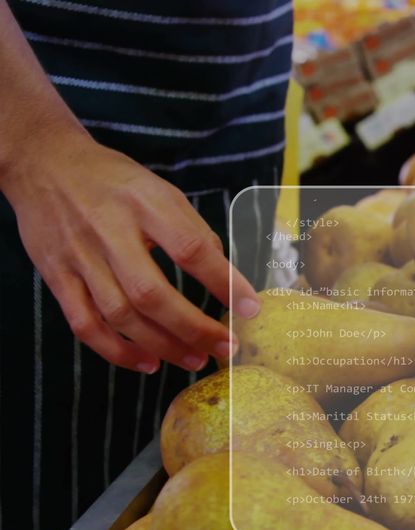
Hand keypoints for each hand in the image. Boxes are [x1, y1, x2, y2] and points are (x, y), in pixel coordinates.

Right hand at [0, 130, 260, 372]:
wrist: (44, 163)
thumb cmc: (114, 181)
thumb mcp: (160, 190)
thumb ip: (192, 230)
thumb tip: (225, 277)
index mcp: (144, 204)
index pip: (190, 248)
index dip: (223, 282)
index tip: (251, 308)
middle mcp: (109, 231)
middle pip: (151, 293)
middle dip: (194, 328)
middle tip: (226, 348)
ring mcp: (78, 257)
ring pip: (120, 314)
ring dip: (162, 345)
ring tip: (196, 359)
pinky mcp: (56, 276)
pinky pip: (85, 324)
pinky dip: (116, 351)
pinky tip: (147, 362)